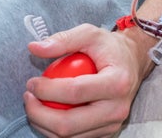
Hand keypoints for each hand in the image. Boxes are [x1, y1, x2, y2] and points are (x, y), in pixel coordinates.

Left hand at [25, 23, 152, 137]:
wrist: (133, 63)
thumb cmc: (109, 48)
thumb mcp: (90, 34)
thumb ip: (63, 39)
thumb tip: (34, 48)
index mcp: (117, 82)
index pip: (75, 92)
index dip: (47, 90)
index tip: (31, 82)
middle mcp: (117, 108)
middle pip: (68, 124)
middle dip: (39, 114)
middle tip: (27, 97)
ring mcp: (113, 124)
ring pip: (68, 137)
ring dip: (43, 124)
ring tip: (33, 104)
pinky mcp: (107, 133)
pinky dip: (54, 130)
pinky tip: (47, 114)